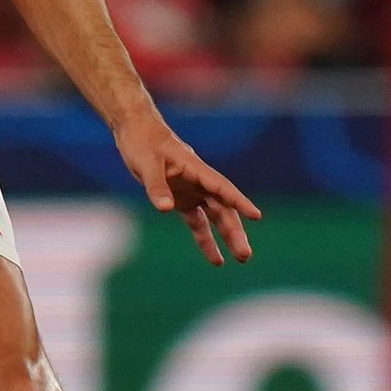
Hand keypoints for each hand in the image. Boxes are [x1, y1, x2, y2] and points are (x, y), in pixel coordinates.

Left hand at [112, 109, 260, 266]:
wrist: (134, 131)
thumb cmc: (142, 142)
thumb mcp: (146, 164)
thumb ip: (156, 186)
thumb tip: (167, 210)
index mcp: (195, 168)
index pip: (222, 188)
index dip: (239, 202)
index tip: (256, 216)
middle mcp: (198, 181)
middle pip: (223, 208)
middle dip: (234, 231)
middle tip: (244, 255)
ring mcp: (192, 191)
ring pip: (215, 217)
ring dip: (226, 237)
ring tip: (239, 259)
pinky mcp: (182, 198)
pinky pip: (198, 222)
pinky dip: (205, 239)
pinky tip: (215, 259)